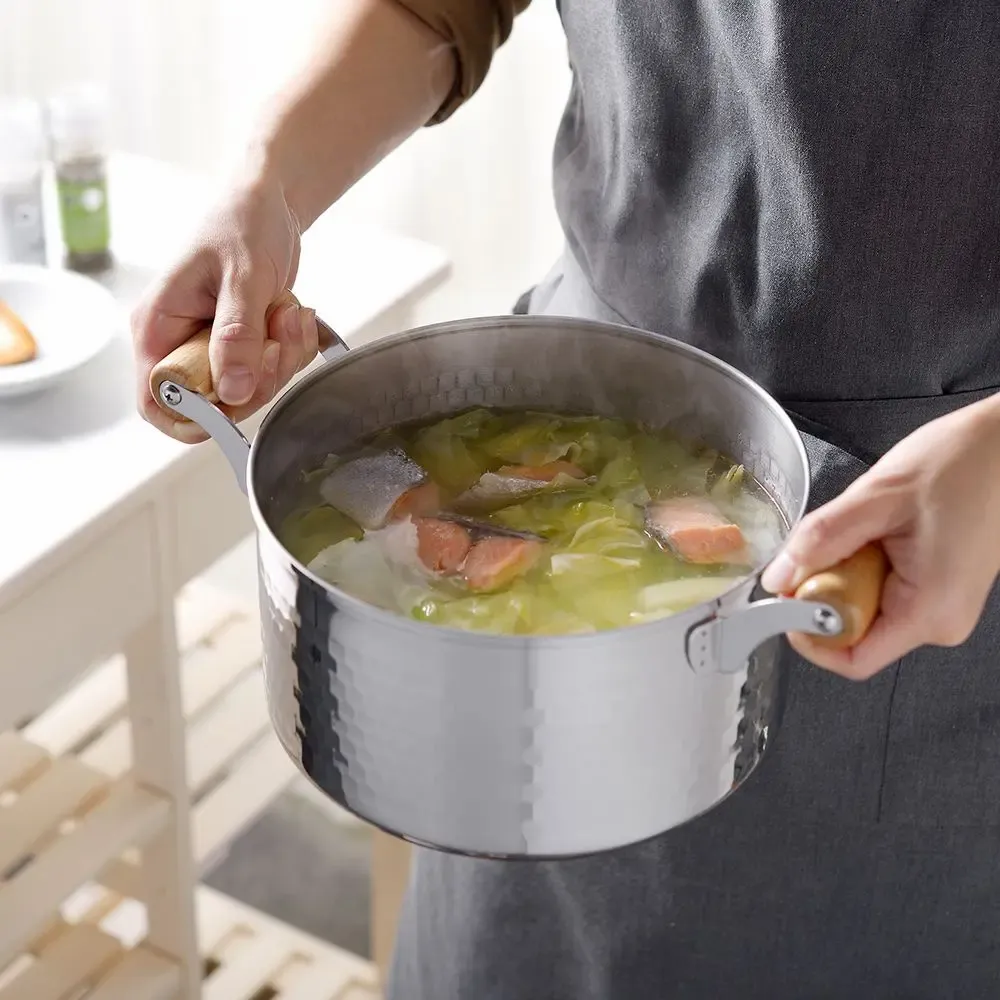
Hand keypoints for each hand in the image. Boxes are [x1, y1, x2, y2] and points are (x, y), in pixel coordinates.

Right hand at [131, 171, 319, 441]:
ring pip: (249, 391)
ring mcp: (211, 347)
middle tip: (277, 335)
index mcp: (158, 327)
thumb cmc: (243, 221)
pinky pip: (269, 373)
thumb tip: (232, 391)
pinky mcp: (241, 346)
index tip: (236, 401)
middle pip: (214, 403)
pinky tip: (293, 315)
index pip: (155, 401)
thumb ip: (237, 334)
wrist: (268, 201)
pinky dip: (291, 351)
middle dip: (258, 378)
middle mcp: (179, 343)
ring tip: (288, 314)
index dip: (192, 417)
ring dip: (282, 360)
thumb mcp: (244, 275)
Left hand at [761, 397, 999, 678]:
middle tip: (837, 538)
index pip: (852, 659)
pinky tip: (883, 528)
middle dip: (826, 588)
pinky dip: (865, 561)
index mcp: (929, 612)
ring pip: (862, 606)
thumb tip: (778, 577)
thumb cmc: (964, 463)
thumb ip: (821, 540)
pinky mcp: (936, 588)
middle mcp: (939, 621)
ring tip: (871, 525)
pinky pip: (880, 589)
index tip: (783, 595)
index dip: (806, 633)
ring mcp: (940, 606)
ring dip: (847, 569)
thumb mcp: (877, 498)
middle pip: (852, 630)